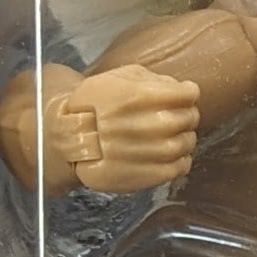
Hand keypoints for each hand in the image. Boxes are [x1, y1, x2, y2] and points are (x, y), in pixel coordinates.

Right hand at [45, 61, 202, 192]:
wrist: (68, 139)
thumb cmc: (95, 104)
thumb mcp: (116, 78)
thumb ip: (150, 79)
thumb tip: (179, 88)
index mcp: (133, 96)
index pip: (184, 94)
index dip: (188, 92)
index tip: (185, 94)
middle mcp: (140, 126)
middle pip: (187, 119)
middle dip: (188, 114)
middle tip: (181, 115)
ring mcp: (141, 154)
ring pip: (185, 144)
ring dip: (186, 137)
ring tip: (174, 134)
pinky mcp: (141, 178)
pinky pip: (178, 168)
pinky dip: (182, 159)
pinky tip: (171, 153)